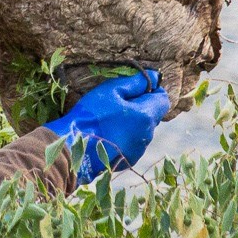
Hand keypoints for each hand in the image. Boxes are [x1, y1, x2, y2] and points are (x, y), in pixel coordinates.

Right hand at [45, 70, 170, 182]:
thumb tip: (155, 77)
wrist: (74, 148)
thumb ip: (136, 82)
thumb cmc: (92, 115)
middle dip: (141, 107)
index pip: (163, 99)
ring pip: (143, 130)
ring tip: (110, 120)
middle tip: (118, 103)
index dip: (152, 91)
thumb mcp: (111, 90)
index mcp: (146, 116)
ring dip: (133, 123)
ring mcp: (139, 150)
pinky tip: (108, 134)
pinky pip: (134, 143)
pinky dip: (126, 137)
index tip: (135, 89)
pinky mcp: (129, 160)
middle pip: (153, 115)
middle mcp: (147, 135)